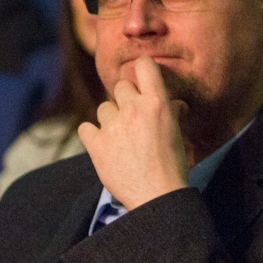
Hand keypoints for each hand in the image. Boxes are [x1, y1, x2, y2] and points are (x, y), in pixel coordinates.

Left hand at [77, 56, 189, 209]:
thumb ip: (171, 113)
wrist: (157, 197)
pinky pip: (85, 128)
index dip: (142, 71)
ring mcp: (112, 126)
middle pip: (120, 87)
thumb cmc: (173, 166)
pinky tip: (103, 146)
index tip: (142, 81)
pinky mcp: (96, 144)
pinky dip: (92, 136)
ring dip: (110, 119)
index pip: (144, 65)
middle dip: (126, 100)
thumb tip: (175, 104)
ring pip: (103, 108)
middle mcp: (133, 109)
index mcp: (157, 103)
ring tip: (120, 138)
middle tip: (133, 119)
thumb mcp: (177, 134)